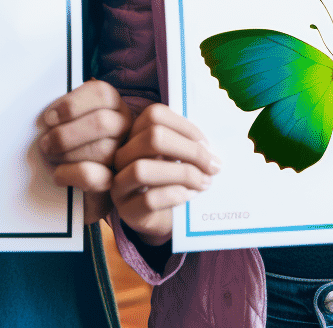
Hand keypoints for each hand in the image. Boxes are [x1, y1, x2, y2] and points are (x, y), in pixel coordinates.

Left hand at [38, 80, 133, 222]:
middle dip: (66, 134)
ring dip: (66, 155)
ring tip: (50, 157)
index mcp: (112, 102)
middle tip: (45, 143)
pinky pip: (94, 176)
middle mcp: (123, 124)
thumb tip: (49, 118)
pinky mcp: (115, 179)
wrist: (80, 172)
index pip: (100, 94)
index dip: (71, 104)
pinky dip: (69, 174)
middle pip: (101, 122)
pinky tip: (58, 173)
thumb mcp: (71, 115)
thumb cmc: (71, 137)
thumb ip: (65, 110)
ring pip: (100, 150)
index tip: (49, 118)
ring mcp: (123, 151)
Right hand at [111, 103, 219, 244]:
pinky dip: (174, 195)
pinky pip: (148, 200)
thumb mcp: (178, 156)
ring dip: (182, 174)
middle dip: (190, 150)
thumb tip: (210, 149)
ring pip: (143, 169)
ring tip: (205, 182)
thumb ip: (187, 145)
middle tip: (213, 166)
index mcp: (135, 134)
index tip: (207, 145)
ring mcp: (120, 183)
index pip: (155, 115)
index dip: (185, 126)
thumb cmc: (173, 180)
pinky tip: (190, 196)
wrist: (162, 217)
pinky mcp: (126, 211)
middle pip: (152, 137)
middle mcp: (122, 155)